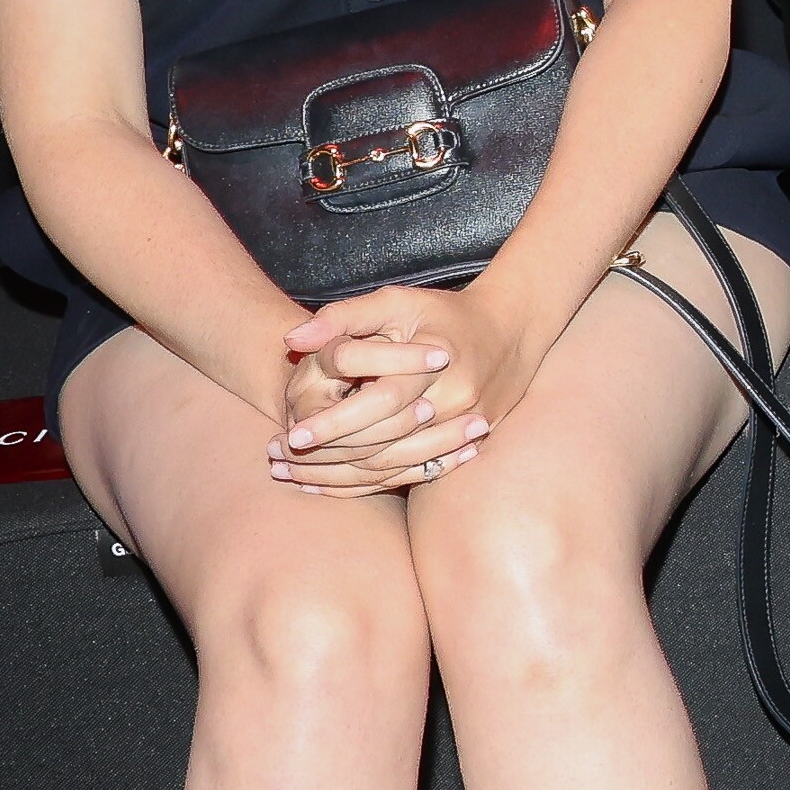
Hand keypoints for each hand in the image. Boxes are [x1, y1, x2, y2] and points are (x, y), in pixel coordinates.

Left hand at [268, 282, 537, 494]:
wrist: (511, 330)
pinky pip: (414, 475)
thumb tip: (292, 339)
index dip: (334, 423)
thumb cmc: (443, 313)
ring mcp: (464, 429)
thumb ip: (342, 317)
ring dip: (340, 478)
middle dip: (327, 457)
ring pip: (395, 467)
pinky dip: (370, 485)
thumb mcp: (395, 302)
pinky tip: (332, 487)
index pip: (378, 404)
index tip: (291, 436)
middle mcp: (453, 403)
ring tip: (293, 479)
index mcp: (432, 368)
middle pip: (384, 444)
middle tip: (278, 462)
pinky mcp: (468, 445)